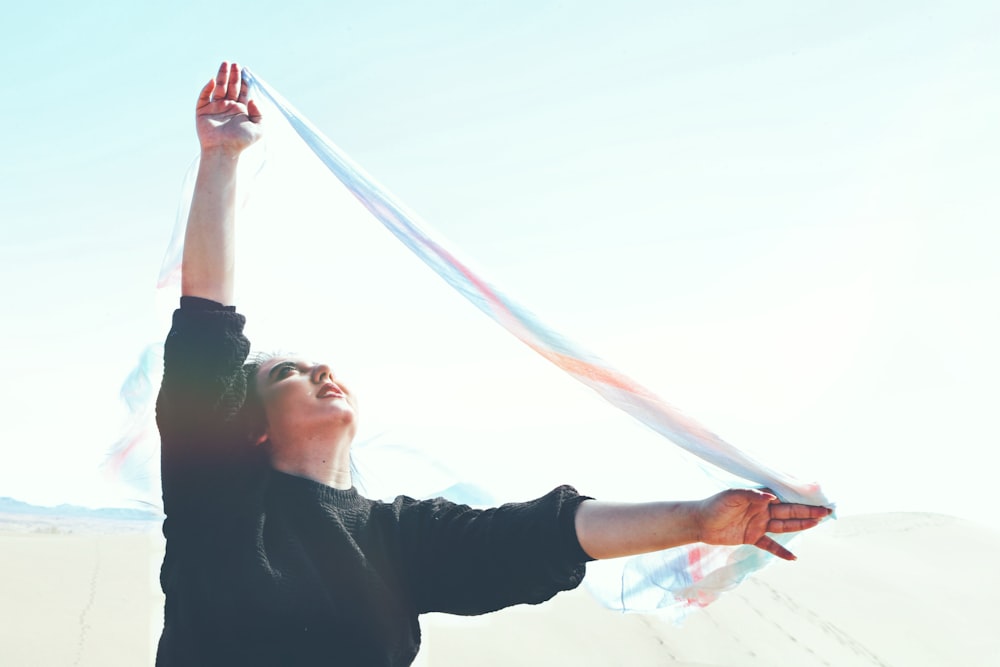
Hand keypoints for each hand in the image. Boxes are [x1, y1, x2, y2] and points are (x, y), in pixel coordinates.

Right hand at [195, 61, 261, 154]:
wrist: (224, 150)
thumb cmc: (241, 142)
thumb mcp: (259, 128)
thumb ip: (259, 113)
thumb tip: (252, 100)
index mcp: (240, 110)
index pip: (242, 92)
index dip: (243, 81)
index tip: (245, 70)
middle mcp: (228, 107)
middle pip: (231, 87)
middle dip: (233, 75)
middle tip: (235, 64)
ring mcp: (215, 108)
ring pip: (218, 88)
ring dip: (221, 76)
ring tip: (225, 64)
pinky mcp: (203, 111)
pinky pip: (204, 96)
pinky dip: (207, 88)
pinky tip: (212, 80)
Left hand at [697, 488, 831, 559]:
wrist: (699, 521)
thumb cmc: (715, 505)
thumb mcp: (732, 496)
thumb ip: (752, 496)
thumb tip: (772, 497)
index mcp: (760, 498)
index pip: (785, 497)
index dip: (801, 498)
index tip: (818, 498)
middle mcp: (762, 510)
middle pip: (789, 511)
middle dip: (808, 511)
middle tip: (827, 512)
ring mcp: (759, 524)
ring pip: (784, 526)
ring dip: (800, 525)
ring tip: (817, 524)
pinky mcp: (752, 538)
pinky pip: (770, 545)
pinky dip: (781, 552)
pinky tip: (793, 558)